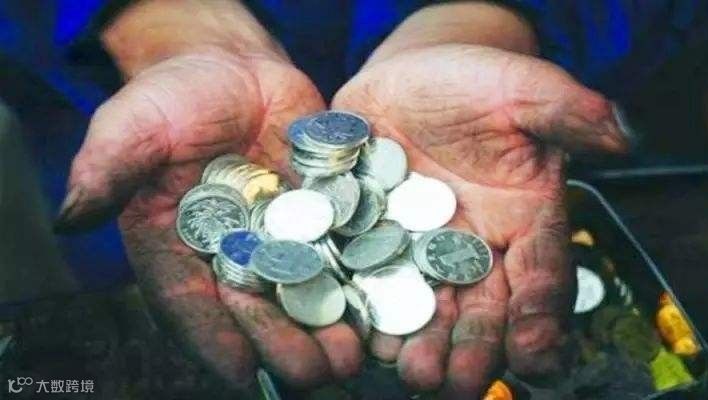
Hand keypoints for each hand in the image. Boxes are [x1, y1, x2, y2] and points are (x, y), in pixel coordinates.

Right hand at [56, 48, 361, 391]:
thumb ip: (109, 168)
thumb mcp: (134, 124)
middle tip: (310, 372)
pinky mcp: (320, 218)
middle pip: (253, 310)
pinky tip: (378, 302)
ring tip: (350, 354)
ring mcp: (279, 240)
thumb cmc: (175, 97)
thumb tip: (71, 218)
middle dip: (281, 343)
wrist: (235, 71)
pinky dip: (357, 279)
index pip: (189, 302)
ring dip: (325, 325)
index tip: (242, 371)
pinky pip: (339, 252)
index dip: (214, 337)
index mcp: (175, 248)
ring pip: (301, 293)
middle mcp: (229, 255)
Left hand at [334, 44, 626, 396]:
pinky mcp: (366, 239)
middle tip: (456, 382)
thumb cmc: (472, 83)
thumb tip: (621, 134)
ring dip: (417, 341)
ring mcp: (415, 249)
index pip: (539, 276)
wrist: (409, 79)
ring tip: (410, 369)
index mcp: (520, 221)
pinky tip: (354, 333)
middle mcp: (470, 248)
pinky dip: (359, 305)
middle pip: (478, 308)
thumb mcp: (520, 88)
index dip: (538, 317)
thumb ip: (565, 110)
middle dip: (470, 348)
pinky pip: (362, 276)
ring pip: (422, 304)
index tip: (534, 355)